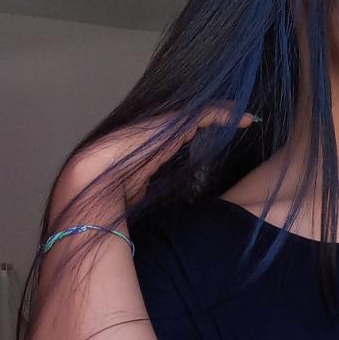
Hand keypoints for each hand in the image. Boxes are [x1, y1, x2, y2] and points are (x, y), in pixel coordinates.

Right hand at [66, 107, 259, 205]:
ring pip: (200, 114)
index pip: (181, 138)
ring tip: (246, 118)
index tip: (223, 140)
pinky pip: (204, 113)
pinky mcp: (171, 123)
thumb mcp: (139, 199)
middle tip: (241, 122)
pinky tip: (244, 118)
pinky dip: (224, 114)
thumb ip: (152, 197)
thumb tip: (161, 225)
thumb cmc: (108, 196)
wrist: (92, 180)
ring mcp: (164, 127)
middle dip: (217, 120)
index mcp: (152, 152)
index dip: (202, 134)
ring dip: (224, 116)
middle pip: (193, 122)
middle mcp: (160, 136)